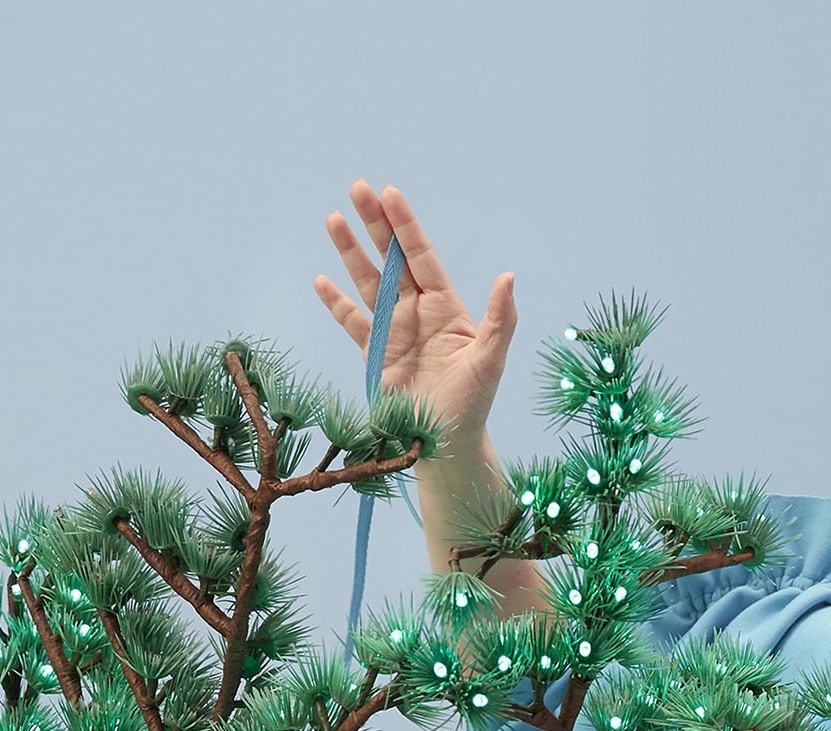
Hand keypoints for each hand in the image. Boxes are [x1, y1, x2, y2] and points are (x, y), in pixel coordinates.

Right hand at [314, 181, 517, 447]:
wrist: (445, 444)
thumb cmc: (473, 406)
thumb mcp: (490, 362)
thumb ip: (501, 320)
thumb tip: (509, 276)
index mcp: (445, 308)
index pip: (422, 257)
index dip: (406, 225)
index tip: (390, 193)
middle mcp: (417, 312)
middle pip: (392, 258)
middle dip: (375, 223)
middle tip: (358, 187)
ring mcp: (394, 331)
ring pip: (368, 282)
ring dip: (350, 251)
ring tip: (334, 219)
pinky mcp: (374, 354)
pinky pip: (352, 322)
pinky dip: (336, 302)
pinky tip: (321, 280)